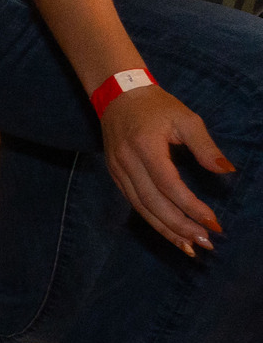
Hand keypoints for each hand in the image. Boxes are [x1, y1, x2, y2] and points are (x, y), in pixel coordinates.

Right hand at [100, 84, 231, 253]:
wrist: (117, 95)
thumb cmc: (156, 106)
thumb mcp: (186, 119)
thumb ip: (205, 146)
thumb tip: (227, 170)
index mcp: (145, 147)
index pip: (169, 185)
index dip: (191, 207)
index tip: (214, 222)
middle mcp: (127, 162)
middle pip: (154, 203)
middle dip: (180, 226)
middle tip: (205, 242)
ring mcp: (118, 170)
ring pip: (142, 208)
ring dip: (166, 230)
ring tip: (190, 247)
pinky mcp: (116, 175)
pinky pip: (135, 204)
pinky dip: (153, 221)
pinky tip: (170, 233)